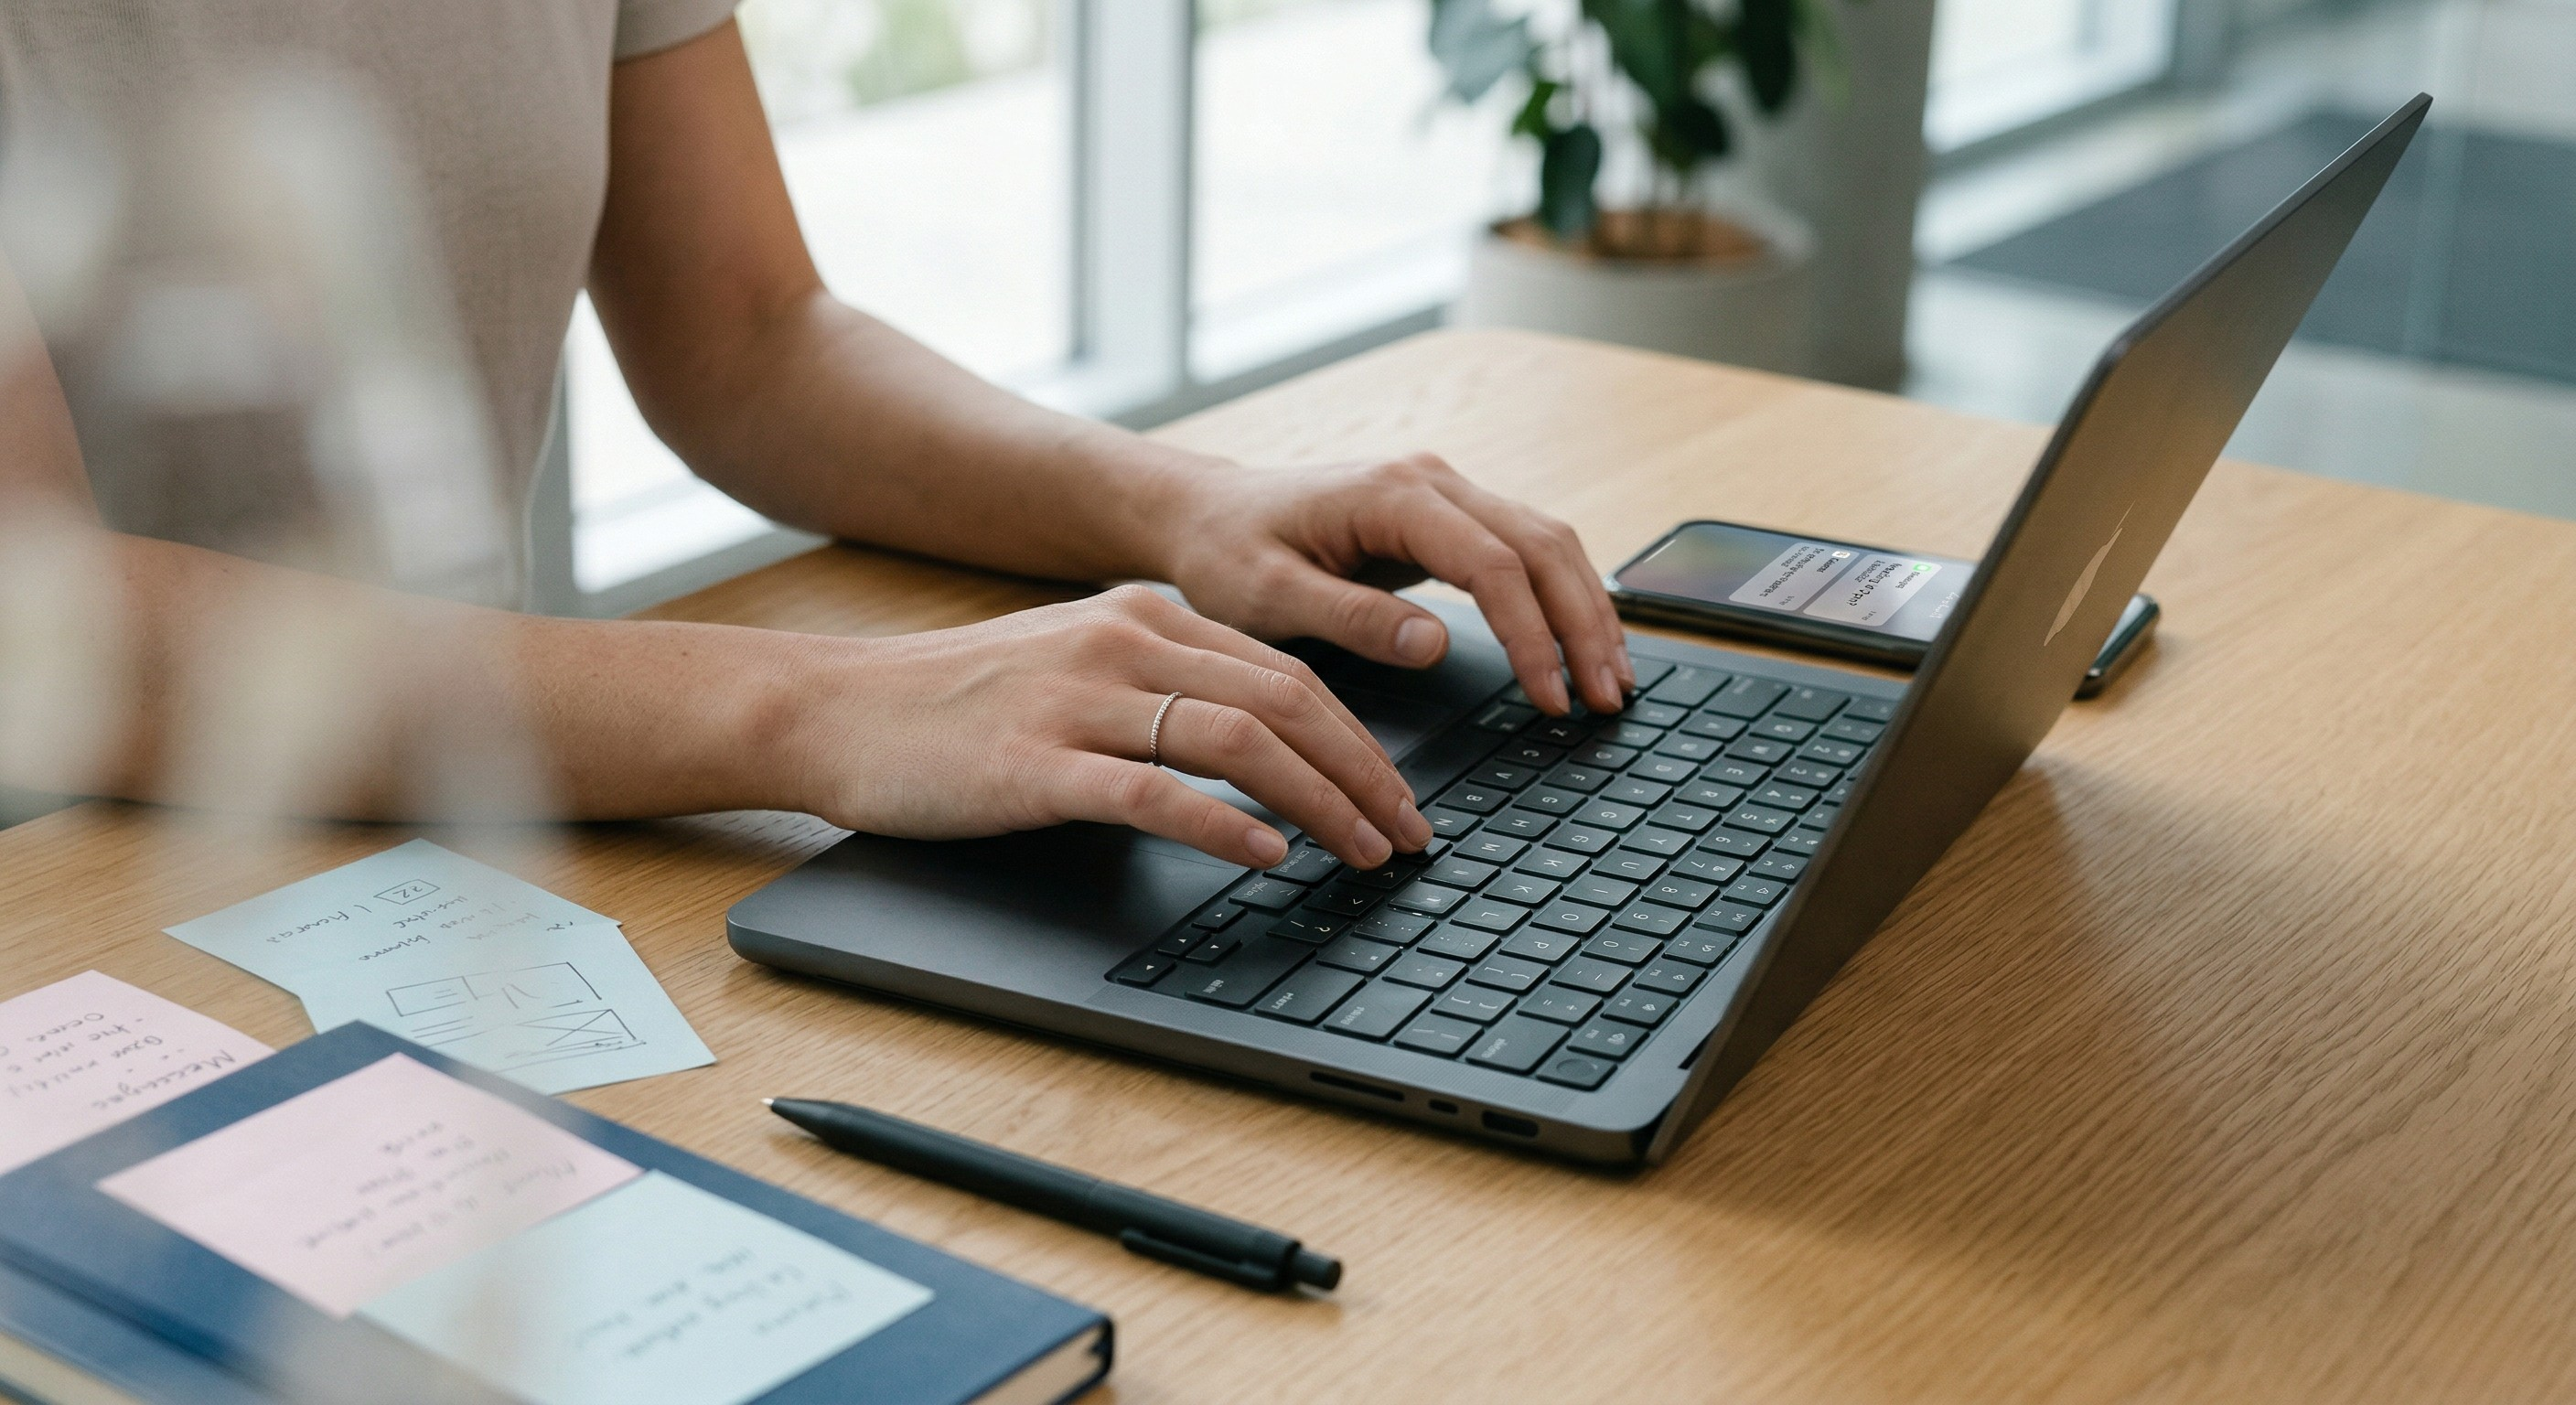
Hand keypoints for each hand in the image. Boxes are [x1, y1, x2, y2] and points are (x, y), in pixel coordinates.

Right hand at [778, 585, 1434, 869]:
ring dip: (1319, 802)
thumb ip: (1162, 686)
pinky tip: (1267, 855)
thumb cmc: (955, 705)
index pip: (1286, 674)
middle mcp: (1122, 644)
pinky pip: (1153, 791)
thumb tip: (1261, 748)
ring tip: (1363, 853)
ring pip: (1237, 741)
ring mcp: (1078, 701)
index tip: (1400, 797)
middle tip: (1409, 836)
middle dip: (1365, 774)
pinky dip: (1221, 824)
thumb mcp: (1075, 666)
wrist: (835, 709)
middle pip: (1284, 703)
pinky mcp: (1034, 763)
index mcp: (1144, 617)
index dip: (1361, 739)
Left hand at [1156, 454, 1632, 714]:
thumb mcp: (1268, 596)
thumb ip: (1350, 618)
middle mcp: (1431, 481)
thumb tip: (1433, 644)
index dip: (1533, 636)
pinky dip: (1562, 597)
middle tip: (1608, 700)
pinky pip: (1526, 550)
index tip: (1551, 698)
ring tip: (1611, 681)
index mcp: (1391, 495)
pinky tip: (1581, 644)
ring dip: (1587, 610)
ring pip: (1548, 542)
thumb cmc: (1226, 553)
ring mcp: (1445, 493)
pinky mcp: (1447, 516)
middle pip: (1543, 546)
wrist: (1206, 514)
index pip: (1494, 565)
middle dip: (1584, 625)